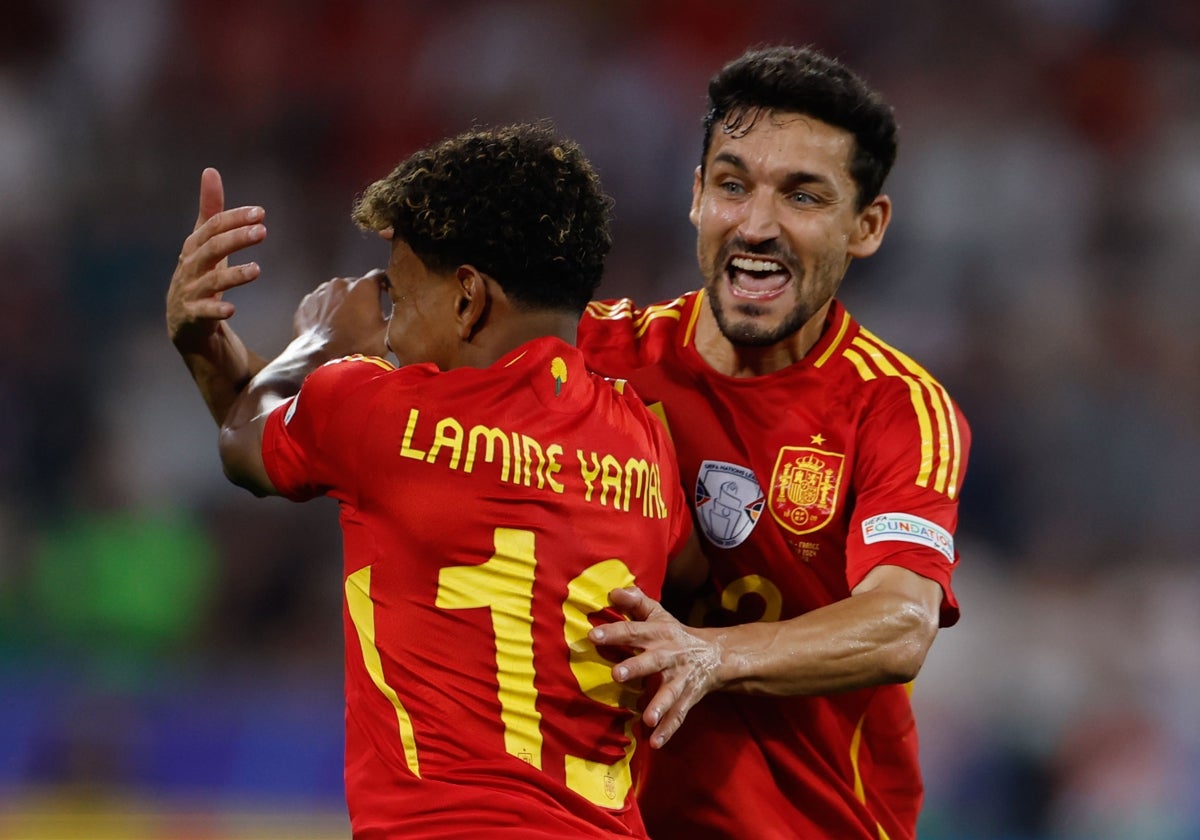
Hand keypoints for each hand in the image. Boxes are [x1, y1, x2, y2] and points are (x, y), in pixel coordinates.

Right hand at [167, 167, 265, 350]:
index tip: (260, 213)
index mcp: (194, 247)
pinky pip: (204, 314)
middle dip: (236, 239)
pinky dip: (217, 311)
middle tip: (262, 231)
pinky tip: (231, 309)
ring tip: (256, 270)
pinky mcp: (193, 319)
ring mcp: (189, 293)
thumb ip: (211, 211)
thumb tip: (210, 171)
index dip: (234, 218)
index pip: (212, 227)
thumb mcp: (207, 245)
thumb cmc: (201, 277)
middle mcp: (189, 267)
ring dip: (234, 275)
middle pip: (211, 249)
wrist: (186, 325)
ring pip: (211, 282)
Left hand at [292, 271, 389, 360]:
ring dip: (343, 304)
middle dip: (361, 297)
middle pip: (357, 285)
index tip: (385, 293)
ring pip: (337, 293)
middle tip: (364, 318)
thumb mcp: (386, 335)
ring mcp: (321, 292)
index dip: (384, 285)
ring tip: (345, 325)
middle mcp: (342, 284)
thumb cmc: (354, 349)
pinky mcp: (307, 303)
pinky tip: (330, 326)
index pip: (379, 275)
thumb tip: (399, 310)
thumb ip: (395, 316)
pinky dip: (326, 311)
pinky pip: (321, 302)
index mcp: (364, 287)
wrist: (320, 361)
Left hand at [588, 586, 725, 748]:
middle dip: (636, 667)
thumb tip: (612, 591)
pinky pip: (678, 716)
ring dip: (659, 705)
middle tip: (617, 674)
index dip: (614, 632)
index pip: (634, 631)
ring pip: (670, 693)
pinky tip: (655, 743)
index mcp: (659, 634)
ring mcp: (680, 679)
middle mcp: (669, 656)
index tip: (593, 636)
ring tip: (647, 718)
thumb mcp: (658, 615)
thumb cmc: (675, 634)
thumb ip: (636, 603)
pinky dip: (668, 730)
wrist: (716, 655)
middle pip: (652, 661)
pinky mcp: (687, 698)